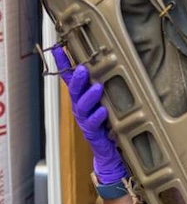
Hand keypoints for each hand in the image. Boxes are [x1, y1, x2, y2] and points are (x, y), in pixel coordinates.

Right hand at [53, 46, 126, 183]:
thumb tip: (110, 64)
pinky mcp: (93, 135)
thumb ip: (103, 87)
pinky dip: (98, 117)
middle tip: (84, 68)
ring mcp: (86, 122)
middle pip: (75, 92)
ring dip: (89, 97)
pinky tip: (103, 111)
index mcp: (83, 99)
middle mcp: (82, 109)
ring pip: (82, 108)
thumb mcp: (106, 102)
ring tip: (97, 88)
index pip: (71, 79)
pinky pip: (93, 125)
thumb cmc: (109, 124)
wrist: (111, 153)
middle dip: (79, 80)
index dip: (64, 65)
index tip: (59, 49)